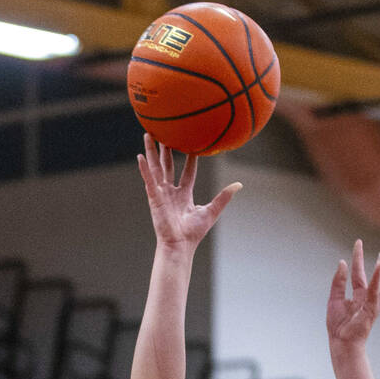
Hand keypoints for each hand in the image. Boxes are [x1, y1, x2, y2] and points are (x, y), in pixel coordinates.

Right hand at [138, 133, 240, 248]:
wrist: (180, 245)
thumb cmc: (193, 233)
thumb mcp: (211, 210)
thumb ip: (223, 197)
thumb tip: (239, 184)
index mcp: (184, 195)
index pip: (187, 173)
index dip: (189, 159)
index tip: (191, 145)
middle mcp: (171, 192)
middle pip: (168, 166)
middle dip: (166, 150)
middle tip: (165, 133)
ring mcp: (161, 194)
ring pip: (156, 168)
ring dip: (152, 152)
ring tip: (148, 135)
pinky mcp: (154, 198)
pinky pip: (149, 180)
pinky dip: (144, 169)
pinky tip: (140, 156)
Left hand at [326, 233, 379, 348]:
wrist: (341, 343)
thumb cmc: (339, 325)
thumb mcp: (334, 298)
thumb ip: (339, 281)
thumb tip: (342, 263)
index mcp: (359, 294)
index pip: (361, 271)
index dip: (359, 256)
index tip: (359, 241)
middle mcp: (369, 295)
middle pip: (378, 270)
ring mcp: (373, 301)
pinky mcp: (372, 308)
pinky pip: (376, 290)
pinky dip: (378, 278)